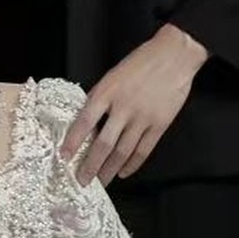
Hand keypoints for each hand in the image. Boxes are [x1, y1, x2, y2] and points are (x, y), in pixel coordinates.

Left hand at [60, 25, 208, 184]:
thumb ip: (101, 97)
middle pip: (103, 144)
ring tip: (101, 181)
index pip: (84, 122)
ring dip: (110, 170)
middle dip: (90, 165)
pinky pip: (144, 150)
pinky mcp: (160, 124)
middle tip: (82, 180)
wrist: (173, 55)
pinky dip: (133, 164)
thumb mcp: (113, 74)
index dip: (73, 142)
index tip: (64, 156)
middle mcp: (123, 107)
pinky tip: (124, 172)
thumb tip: (87, 121)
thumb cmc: (142, 62)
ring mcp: (142, 117)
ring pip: (122, 151)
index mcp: (107, 92)